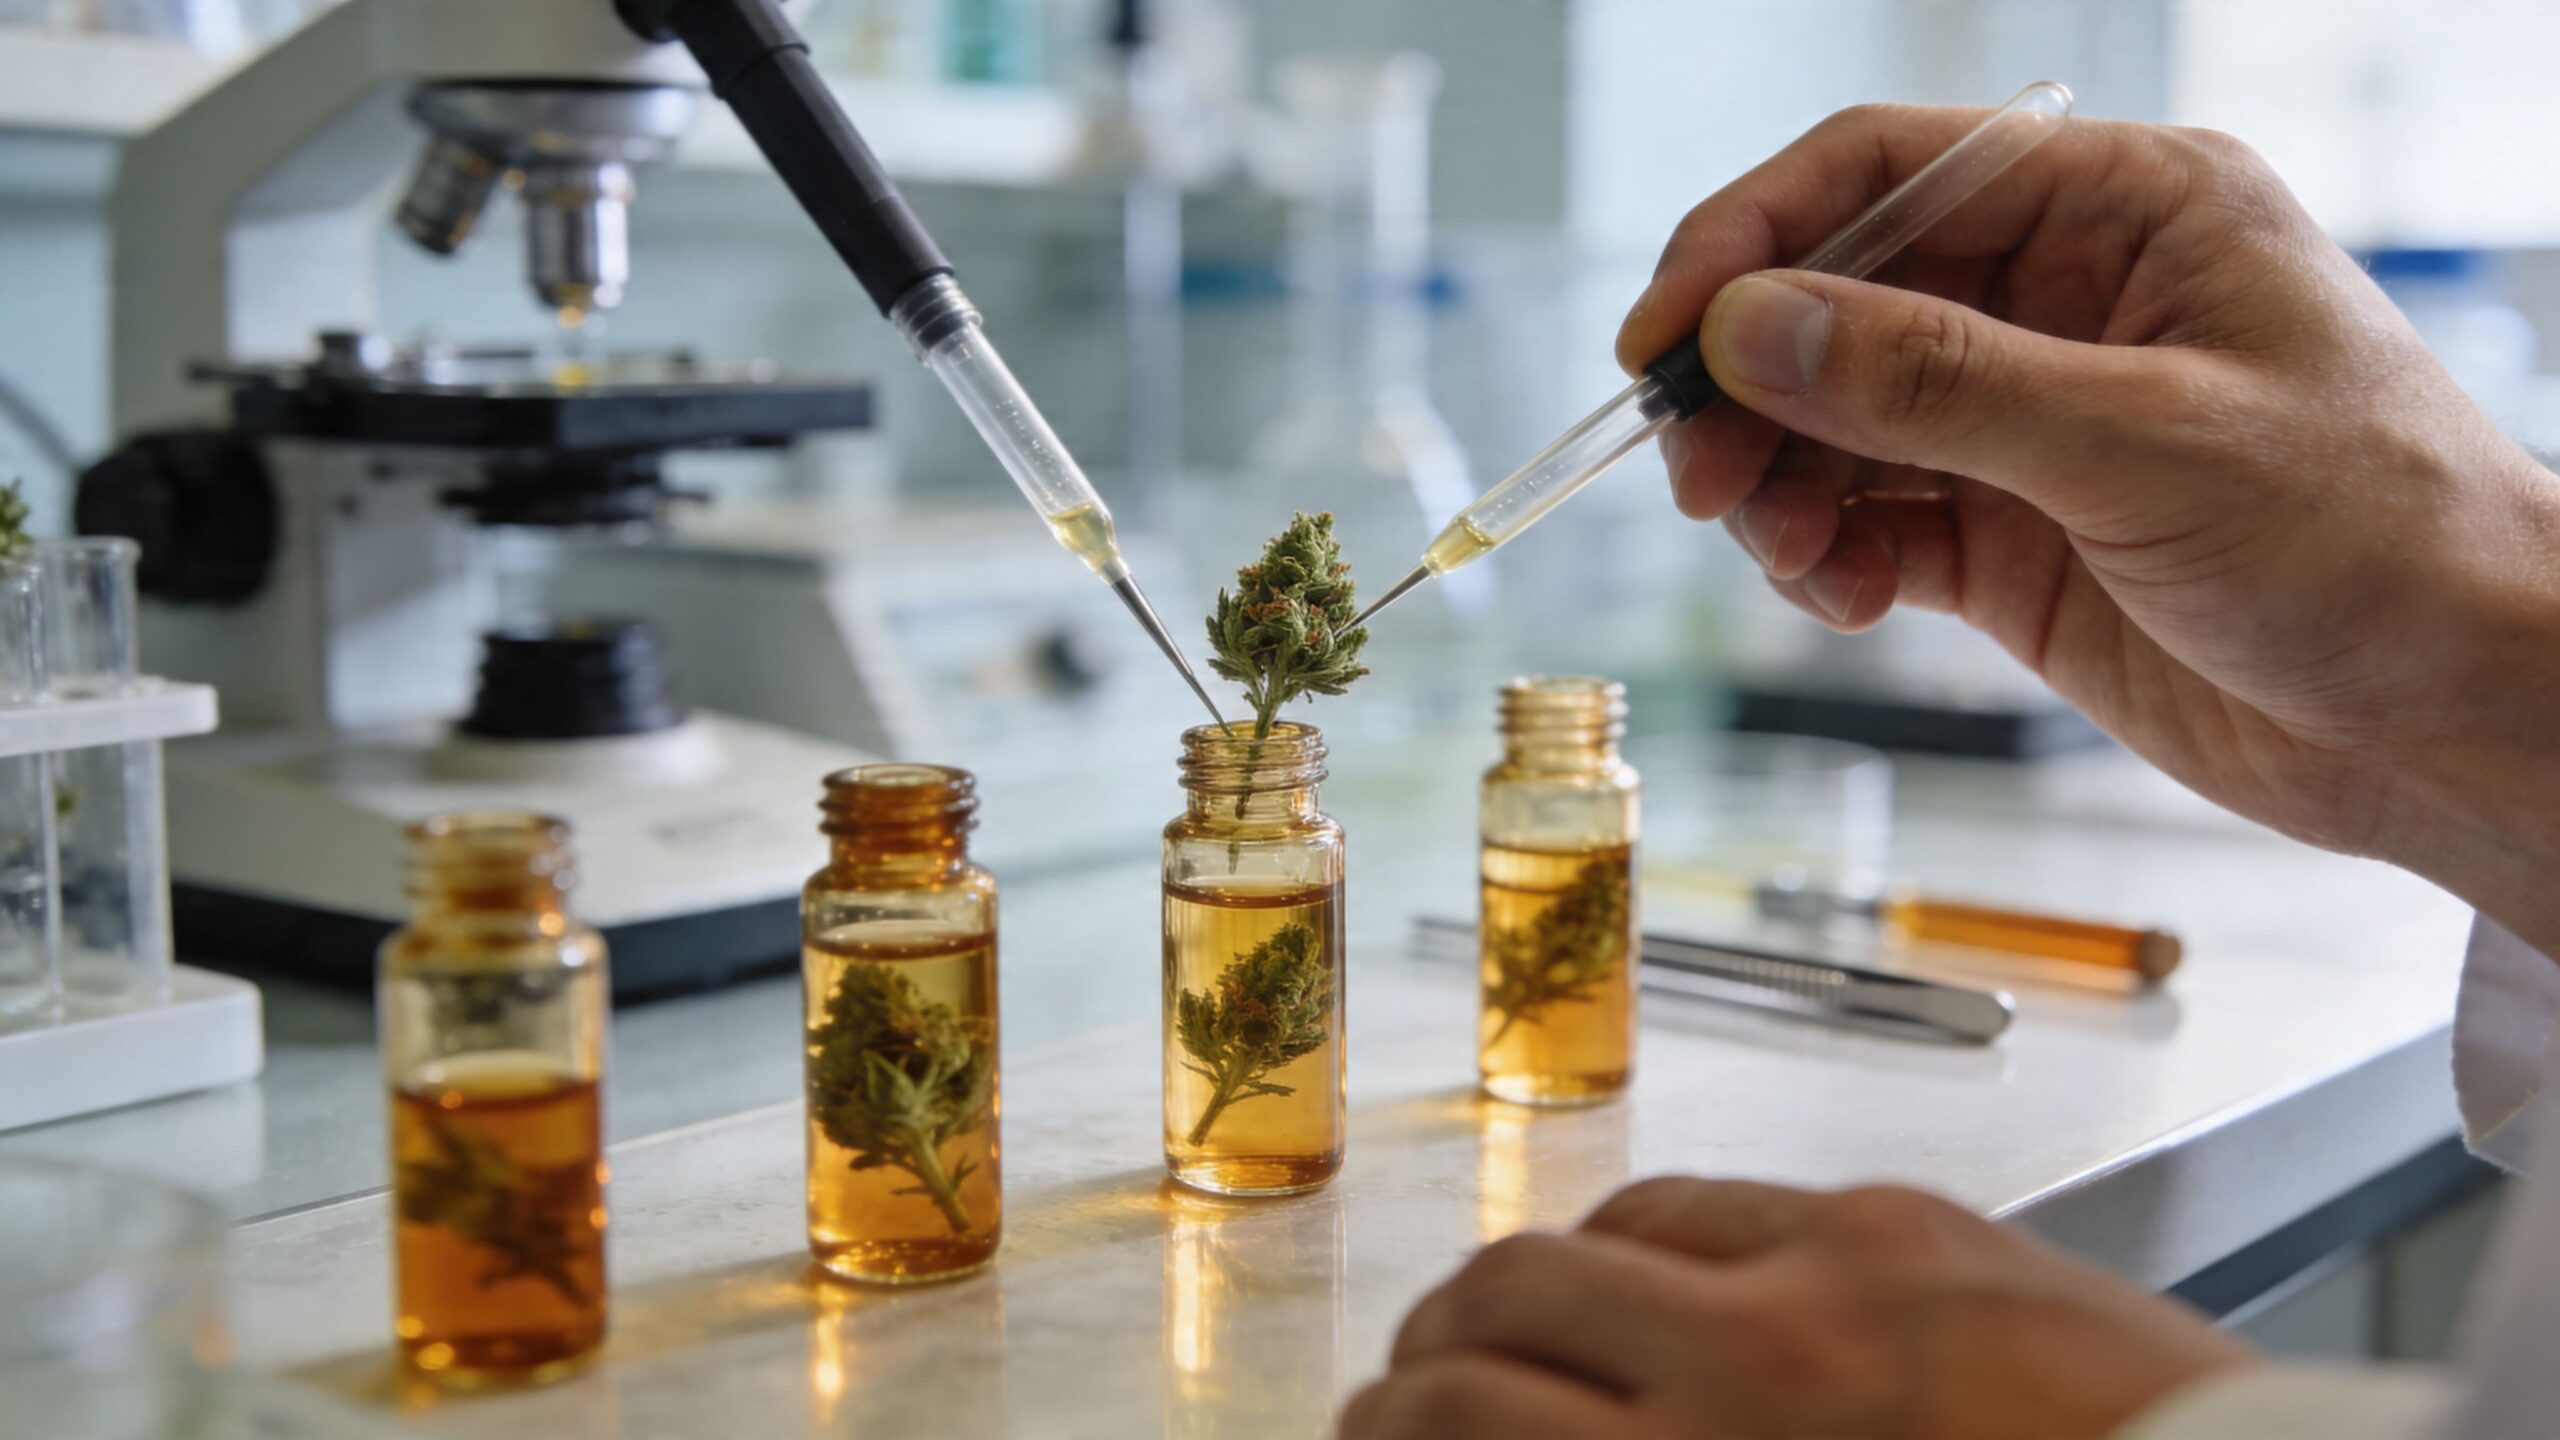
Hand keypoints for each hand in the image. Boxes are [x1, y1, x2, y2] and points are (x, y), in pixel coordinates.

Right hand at [1340, 1177, 2255, 1439]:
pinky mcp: (1918, 1217)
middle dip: (1433, 1341)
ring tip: (1538, 1339)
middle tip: (1416, 1387)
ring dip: (1547, 1281)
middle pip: (1507, 1289)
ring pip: (1612, 1222)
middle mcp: (1764, 1355)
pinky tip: (1681, 1303)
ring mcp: (1845, 1262)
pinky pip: (1736, 1203)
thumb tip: (1512, 1439)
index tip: (1365, 1432)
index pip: (1465, 1415)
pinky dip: (1672, 1250)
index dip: (1384, 1422)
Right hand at [1617, 105, 2559, 951]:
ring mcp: (2032, 422)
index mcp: (2125, 212)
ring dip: (1778, 482)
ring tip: (1784, 552)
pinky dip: (1829, 556)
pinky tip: (1847, 597)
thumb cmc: (2378, 544)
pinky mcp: (2015, 536)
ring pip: (1835, 418)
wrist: (2459, 721)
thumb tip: (1753, 327)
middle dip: (1751, 384)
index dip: (1754, 238)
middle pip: (1836, 300)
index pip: (1886, 171)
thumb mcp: (2144, 444)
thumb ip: (1934, 381)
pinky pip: (1871, 519)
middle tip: (1698, 473)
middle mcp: (2065, 300)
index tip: (1665, 334)